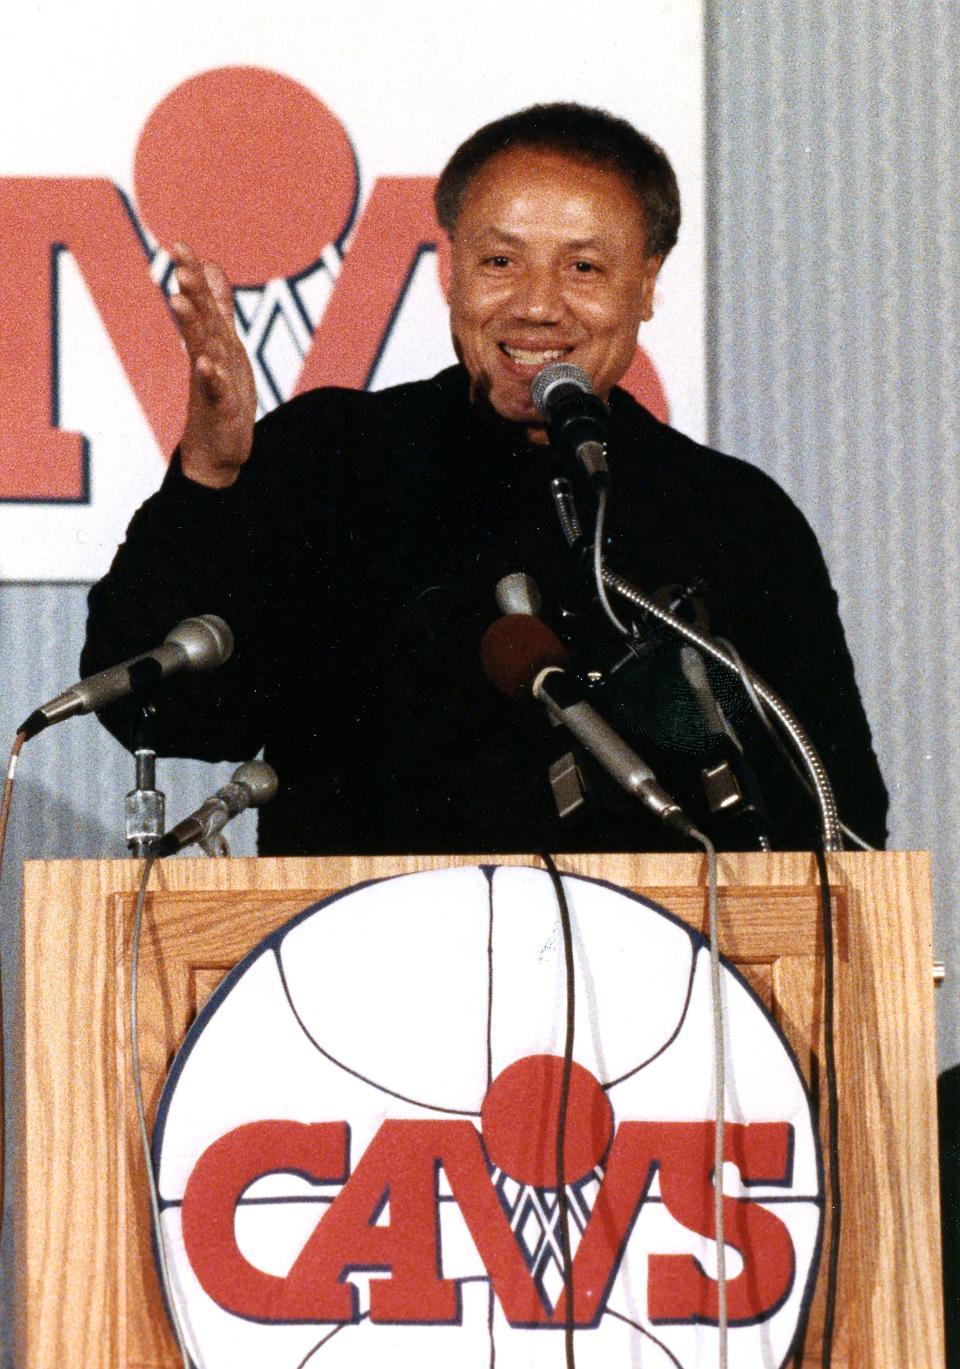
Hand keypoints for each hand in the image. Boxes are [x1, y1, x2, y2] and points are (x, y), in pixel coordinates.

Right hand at [169, 242, 256, 488]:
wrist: (218, 450)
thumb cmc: (222, 395)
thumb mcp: (225, 345)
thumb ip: (218, 308)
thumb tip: (212, 268)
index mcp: (211, 343)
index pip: (202, 304)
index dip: (193, 275)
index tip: (179, 244)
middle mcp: (207, 358)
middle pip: (199, 321)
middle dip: (190, 292)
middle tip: (180, 265)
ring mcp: (212, 383)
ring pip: (203, 350)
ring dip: (192, 326)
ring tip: (179, 301)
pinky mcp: (221, 409)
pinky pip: (216, 390)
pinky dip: (211, 377)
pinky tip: (206, 364)